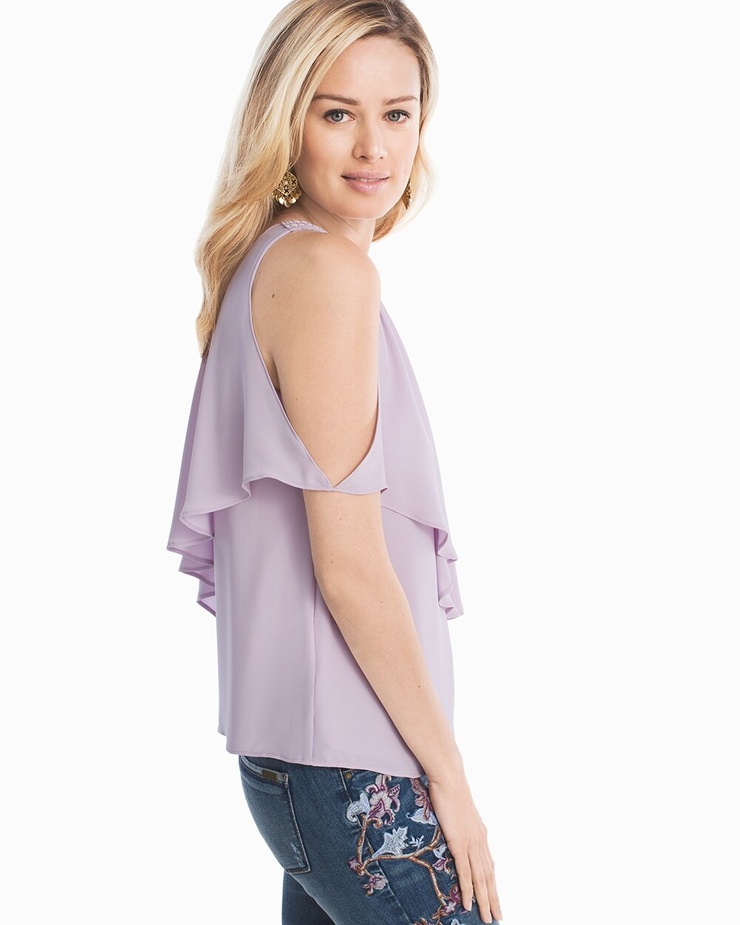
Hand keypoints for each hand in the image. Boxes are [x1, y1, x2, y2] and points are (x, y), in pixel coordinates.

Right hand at [427, 773, 502, 922]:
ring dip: (484, 900)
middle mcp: (480, 841)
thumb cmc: (451, 791)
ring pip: (480, 878)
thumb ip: (461, 825)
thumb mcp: (459, 812)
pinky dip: (468, 889)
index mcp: (481, 835)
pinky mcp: (459, 842)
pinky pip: (465, 871)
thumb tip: (457, 831)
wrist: (449, 778)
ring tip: (488, 917)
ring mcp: (471, 843)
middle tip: (498, 916)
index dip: (493, 884)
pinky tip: (468, 903)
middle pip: (489, 876)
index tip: (496, 899)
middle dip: (494, 898)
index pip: (489, 866)